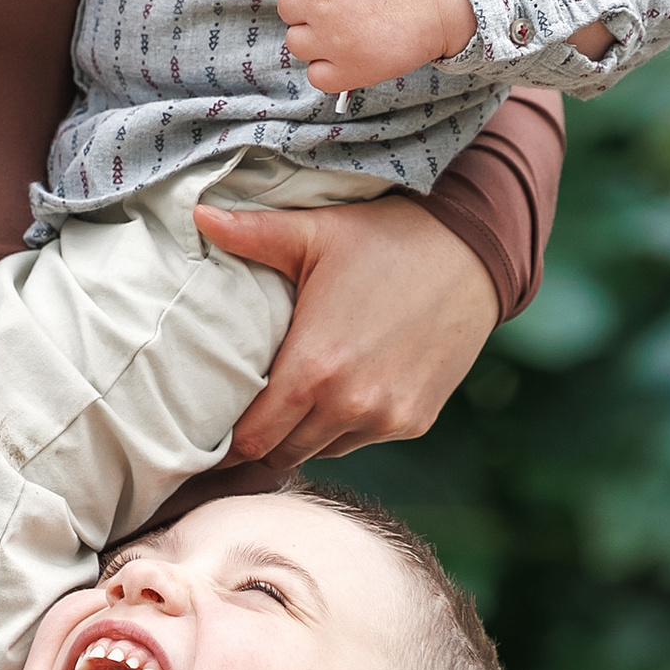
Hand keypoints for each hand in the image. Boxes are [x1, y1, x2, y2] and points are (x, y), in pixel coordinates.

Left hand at [196, 192, 496, 466]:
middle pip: (281, 455)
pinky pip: (361, 440)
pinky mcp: (415, 421)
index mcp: (314, 368)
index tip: (211, 425)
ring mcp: (387, 418)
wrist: (474, 252)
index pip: (251, 439)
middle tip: (243, 414)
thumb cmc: (386, 237)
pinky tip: (338, 391)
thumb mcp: (314, 232)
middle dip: (259, 440)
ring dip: (302, 434)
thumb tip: (195, 215)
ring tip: (290, 400)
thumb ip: (251, 234)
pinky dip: (343, 426)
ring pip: (321, 450)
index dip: (225, 439)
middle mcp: (351, 405)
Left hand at [274, 0, 472, 95]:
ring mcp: (332, 39)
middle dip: (312, 6)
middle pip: (289, 10)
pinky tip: (352, 55)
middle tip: (349, 5)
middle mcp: (318, 3)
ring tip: (351, 30)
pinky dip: (330, 71)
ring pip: (297, 43)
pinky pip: (317, 77)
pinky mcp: (350, 70)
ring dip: (317, 39)